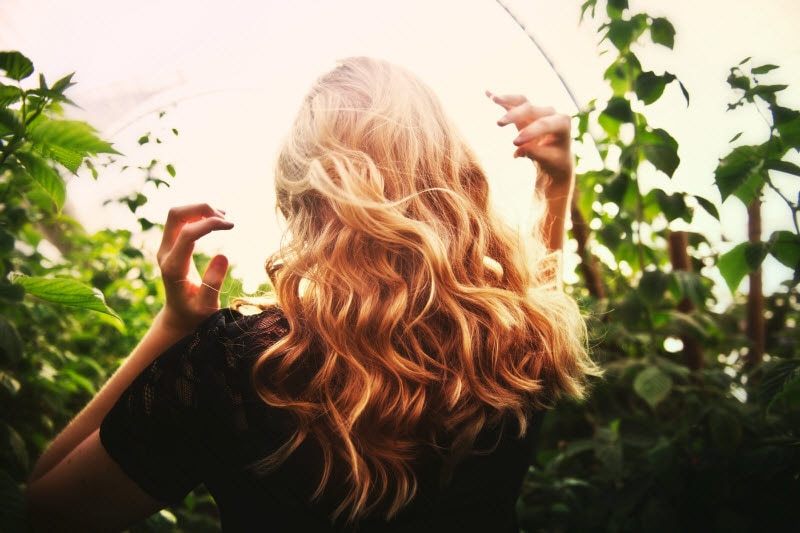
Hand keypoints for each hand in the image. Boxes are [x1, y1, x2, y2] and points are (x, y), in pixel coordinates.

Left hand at [156, 204, 233, 333]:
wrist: (179, 317)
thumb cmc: (195, 315)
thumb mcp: (207, 306)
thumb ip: (213, 283)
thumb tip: (223, 255)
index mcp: (173, 267)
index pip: (187, 233)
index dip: (209, 223)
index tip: (231, 226)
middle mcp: (165, 253)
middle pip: (175, 215)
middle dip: (201, 209)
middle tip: (225, 218)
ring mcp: (166, 248)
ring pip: (177, 214)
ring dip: (200, 210)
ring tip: (224, 219)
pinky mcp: (171, 246)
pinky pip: (181, 221)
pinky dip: (198, 215)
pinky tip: (215, 221)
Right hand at [488, 92, 573, 186]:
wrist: (555, 157)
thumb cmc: (554, 160)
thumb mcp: (549, 160)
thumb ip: (536, 153)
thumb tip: (518, 151)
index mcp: (562, 123)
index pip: (544, 124)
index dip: (529, 131)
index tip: (514, 143)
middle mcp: (551, 112)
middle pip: (531, 109)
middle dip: (515, 115)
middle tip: (498, 124)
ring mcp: (538, 110)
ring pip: (522, 101)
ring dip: (507, 99)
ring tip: (493, 99)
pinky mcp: (526, 111)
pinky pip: (513, 103)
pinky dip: (502, 99)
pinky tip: (487, 92)